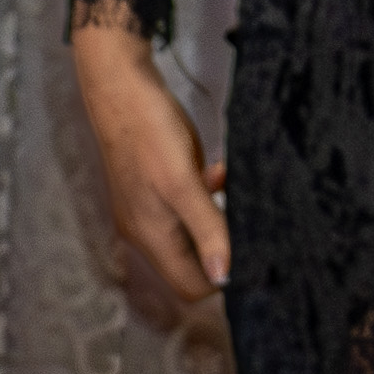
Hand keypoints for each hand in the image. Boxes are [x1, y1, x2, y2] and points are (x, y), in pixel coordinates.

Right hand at [67, 17, 229, 317]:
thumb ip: (206, 228)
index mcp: (151, 237)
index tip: (251, 251)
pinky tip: (218, 171)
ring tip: (230, 187)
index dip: (221, 277)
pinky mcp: (160, 187)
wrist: (121, 87)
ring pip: (197, 232)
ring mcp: (153, 209)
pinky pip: (191, 207)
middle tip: (249, 218)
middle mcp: (149, 230)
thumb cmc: (148, 132)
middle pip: (195, 262)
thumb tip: (223, 276)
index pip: (190, 286)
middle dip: (224, 243)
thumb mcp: (183, 182)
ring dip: (220, 215)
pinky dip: (209, 194)